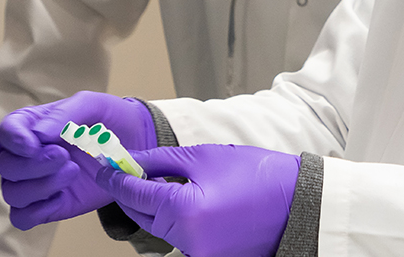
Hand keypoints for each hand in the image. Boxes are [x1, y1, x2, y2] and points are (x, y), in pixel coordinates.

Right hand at [0, 92, 153, 229]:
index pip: (7, 132)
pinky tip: (62, 197)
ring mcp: (33, 182)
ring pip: (13, 194)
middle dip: (34, 165)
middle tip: (65, 157)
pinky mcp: (45, 205)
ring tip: (72, 172)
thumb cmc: (108, 121)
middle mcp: (24, 155)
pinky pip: (23, 218)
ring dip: (40, 187)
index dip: (16, 141)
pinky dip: (38, 211)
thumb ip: (65, 115)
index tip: (35, 145)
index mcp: (30, 125)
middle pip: (7, 166)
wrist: (134, 145)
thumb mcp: (92, 105)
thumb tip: (37, 135)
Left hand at [91, 144, 300, 256]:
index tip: (104, 167)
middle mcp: (187, 241)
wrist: (298, 202)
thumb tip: (130, 162)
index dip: (115, 177)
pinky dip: (176, 218)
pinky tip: (186, 198)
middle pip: (143, 215)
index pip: (133, 194)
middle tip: (131, 169)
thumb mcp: (205, 157)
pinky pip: (180, 237)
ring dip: (156, 206)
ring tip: (165, 180)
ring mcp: (198, 255)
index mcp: (184, 212)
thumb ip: (160, 161)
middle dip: (135, 192)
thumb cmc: (257, 175)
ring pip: (160, 227)